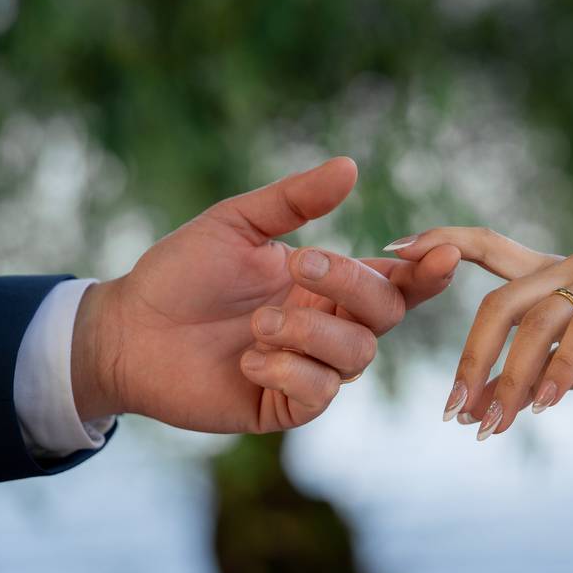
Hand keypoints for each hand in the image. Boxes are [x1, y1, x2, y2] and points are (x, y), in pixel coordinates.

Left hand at [71, 158, 460, 432]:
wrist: (127, 329)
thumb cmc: (181, 272)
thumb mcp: (236, 224)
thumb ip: (295, 201)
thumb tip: (351, 166)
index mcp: (325, 284)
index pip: (394, 281)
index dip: (426, 271)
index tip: (444, 252)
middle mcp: (327, 326)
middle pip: (385, 314)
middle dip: (350, 286)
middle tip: (296, 264)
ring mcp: (308, 368)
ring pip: (356, 355)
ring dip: (310, 331)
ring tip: (255, 324)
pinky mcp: (283, 406)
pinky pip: (318, 393)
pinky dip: (289, 370)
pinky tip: (248, 360)